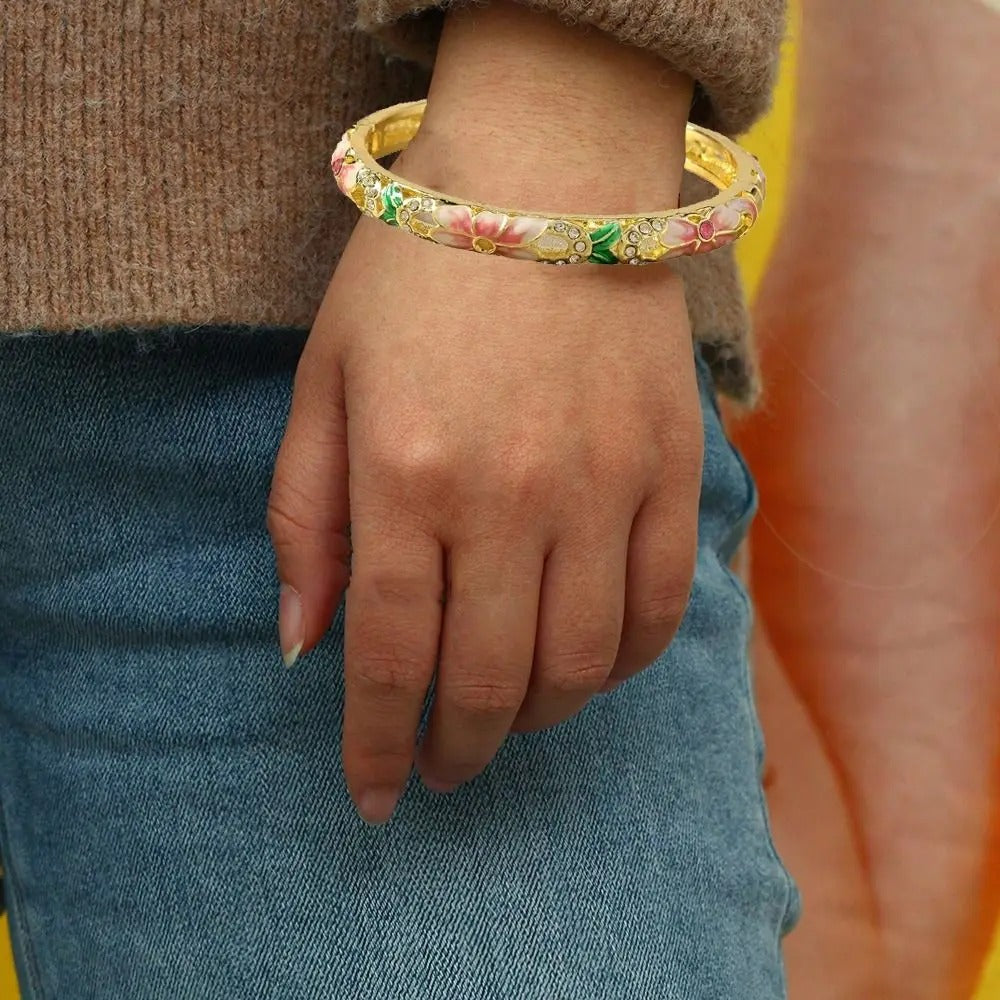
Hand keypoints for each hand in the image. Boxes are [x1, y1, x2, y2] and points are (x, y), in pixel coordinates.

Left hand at [268, 1, 702, 823]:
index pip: (389, 659)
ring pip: (581, 663)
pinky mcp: (672, 468)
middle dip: (458, 748)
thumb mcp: (324, 382)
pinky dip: (624, 660)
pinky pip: (661, 606)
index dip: (377, 747)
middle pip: (489, 679)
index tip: (376, 798)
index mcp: (405, 476)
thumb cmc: (415, 276)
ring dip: (540, 717)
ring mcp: (604, 485)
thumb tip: (302, 640)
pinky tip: (589, 664)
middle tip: (442, 768)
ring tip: (510, 721)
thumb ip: (305, 516)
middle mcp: (509, 497)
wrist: (547, 174)